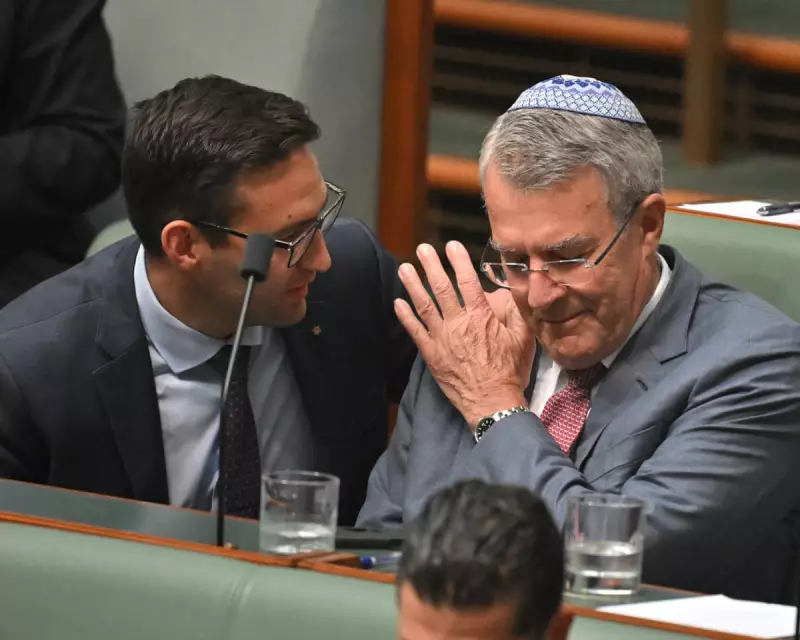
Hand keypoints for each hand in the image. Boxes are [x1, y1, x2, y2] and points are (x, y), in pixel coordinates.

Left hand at [394, 242, 533, 428]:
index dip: (459, 261)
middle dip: (431, 266)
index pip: (467, 281)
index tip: (451, 245)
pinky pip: (415, 331)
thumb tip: (512, 290)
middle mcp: (457, 323)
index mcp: (480, 316)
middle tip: (422, 249)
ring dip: (412, 285)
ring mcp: (441, 338)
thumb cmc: (510, 371)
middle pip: (441, 288)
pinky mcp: (431, 354)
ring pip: (424, 306)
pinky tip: (398, 302)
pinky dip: (405, 316)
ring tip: (404, 268)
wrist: (492, 402)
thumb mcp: (523, 338)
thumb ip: (516, 311)